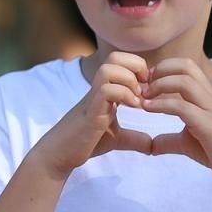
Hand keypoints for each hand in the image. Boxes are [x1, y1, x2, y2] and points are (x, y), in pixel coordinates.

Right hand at [29, 52, 153, 179]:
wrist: (59, 155)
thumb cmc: (84, 143)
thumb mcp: (116, 138)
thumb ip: (134, 138)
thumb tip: (152, 146)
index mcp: (105, 90)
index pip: (120, 60)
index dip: (139, 67)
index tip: (148, 87)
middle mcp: (98, 89)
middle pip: (114, 57)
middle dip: (136, 66)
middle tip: (145, 88)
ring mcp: (93, 99)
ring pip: (108, 68)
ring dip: (129, 80)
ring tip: (137, 99)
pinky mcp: (90, 113)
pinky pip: (106, 91)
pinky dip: (124, 95)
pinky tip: (132, 108)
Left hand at [138, 58, 211, 183]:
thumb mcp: (186, 143)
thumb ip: (168, 140)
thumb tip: (151, 147)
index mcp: (204, 96)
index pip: (186, 66)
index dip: (163, 68)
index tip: (145, 83)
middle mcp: (209, 97)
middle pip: (186, 66)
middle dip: (161, 70)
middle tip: (142, 85)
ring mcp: (210, 109)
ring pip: (185, 82)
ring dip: (159, 85)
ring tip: (143, 97)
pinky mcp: (208, 125)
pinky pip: (183, 107)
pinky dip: (161, 105)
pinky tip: (147, 109)